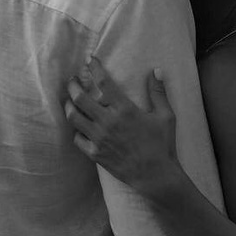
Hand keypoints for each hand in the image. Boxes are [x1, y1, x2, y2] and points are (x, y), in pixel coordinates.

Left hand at [64, 56, 178, 194]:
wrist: (154, 175)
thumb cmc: (162, 145)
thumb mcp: (166, 116)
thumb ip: (158, 93)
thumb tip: (156, 71)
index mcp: (124, 109)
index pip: (103, 82)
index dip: (94, 67)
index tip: (89, 60)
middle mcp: (108, 122)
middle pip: (79, 98)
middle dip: (73, 85)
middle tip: (73, 80)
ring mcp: (99, 139)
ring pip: (73, 117)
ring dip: (69, 106)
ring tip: (69, 100)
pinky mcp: (95, 154)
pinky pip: (77, 139)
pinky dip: (76, 131)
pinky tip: (79, 127)